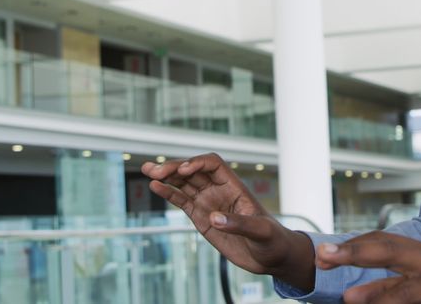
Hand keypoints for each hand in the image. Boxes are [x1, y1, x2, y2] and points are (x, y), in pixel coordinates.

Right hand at [142, 153, 315, 290]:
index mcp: (234, 186)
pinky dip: (168, 194)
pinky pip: (181, 201)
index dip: (197, 163)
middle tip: (155, 170)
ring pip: (183, 183)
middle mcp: (218, 190)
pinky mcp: (200, 217)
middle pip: (193, 171)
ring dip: (166, 176)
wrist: (269, 257)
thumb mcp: (261, 231)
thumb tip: (214, 217)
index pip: (213, 164)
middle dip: (174, 167)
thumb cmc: (271, 239)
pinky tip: (155, 187)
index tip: (184, 171)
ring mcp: (208, 203)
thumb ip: (239, 224)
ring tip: (148, 170)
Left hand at [315, 231, 420, 303]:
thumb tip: (345, 259)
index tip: (324, 252)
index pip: (384, 241)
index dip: (354, 244)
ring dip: (378, 295)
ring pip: (406, 293)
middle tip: (325, 257)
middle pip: (391, 253)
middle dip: (357, 253)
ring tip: (350, 298)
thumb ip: (394, 263)